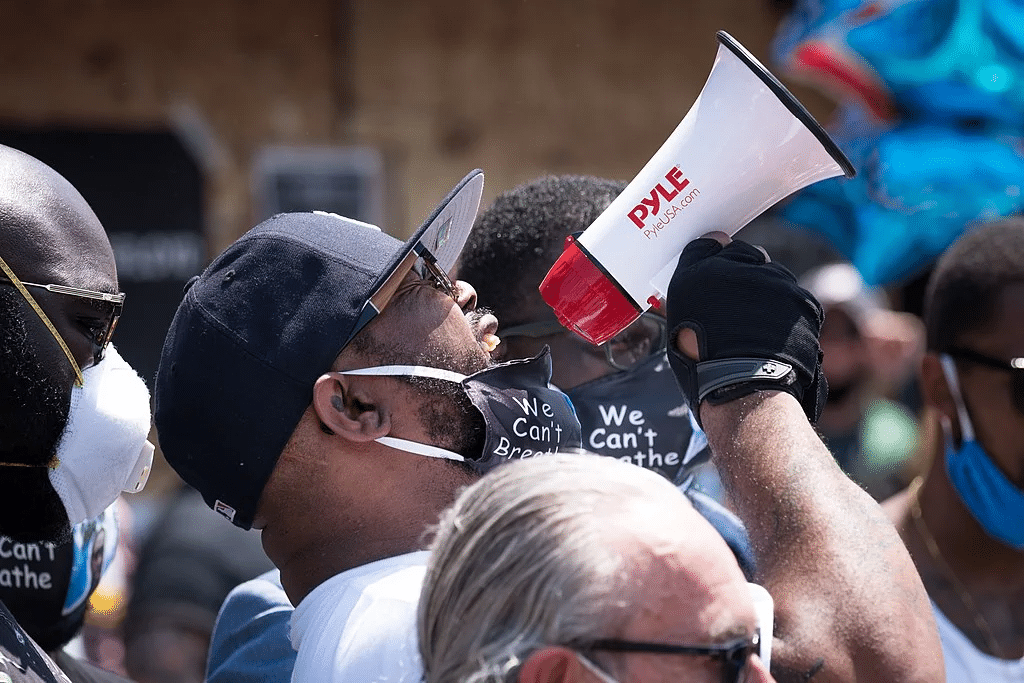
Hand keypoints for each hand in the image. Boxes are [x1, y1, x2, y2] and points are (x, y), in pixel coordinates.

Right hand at [666, 235, 826, 425]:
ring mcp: (773, 280)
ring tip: (758, 328)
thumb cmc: (703, 365)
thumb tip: (712, 257)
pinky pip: (793, 296)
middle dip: (744, 272)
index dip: (714, 258)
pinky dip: (788, 311)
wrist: (745, 389)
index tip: (717, 272)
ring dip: (767, 291)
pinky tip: (775, 335)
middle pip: (745, 254)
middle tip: (737, 307)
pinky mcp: (800, 297)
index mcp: (699, 273)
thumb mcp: (680, 323)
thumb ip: (695, 286)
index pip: (709, 244)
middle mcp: (736, 267)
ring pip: (772, 275)